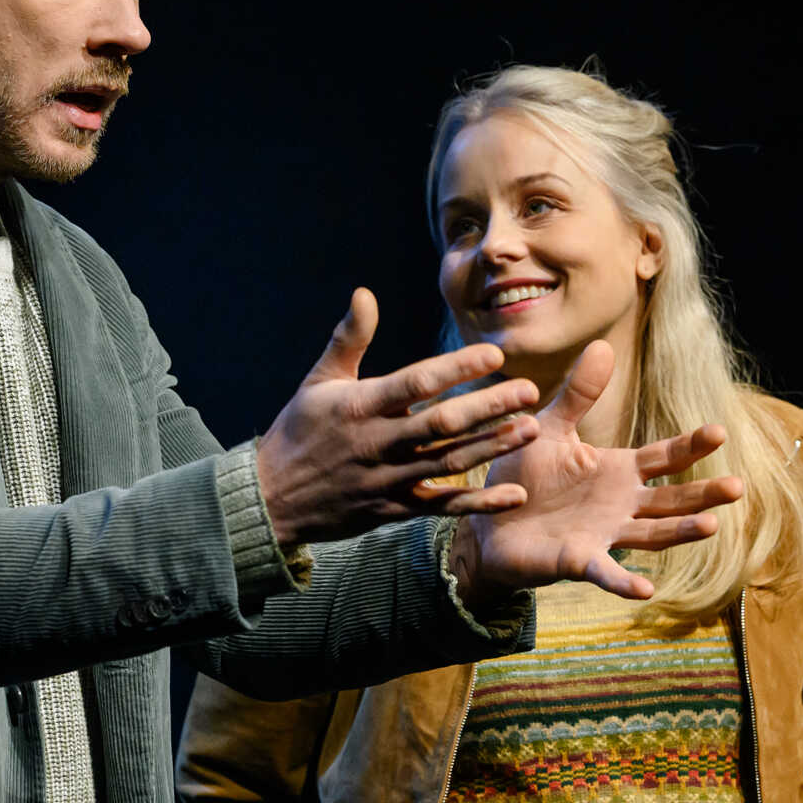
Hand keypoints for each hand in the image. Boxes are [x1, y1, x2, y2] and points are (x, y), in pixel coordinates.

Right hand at [253, 289, 542, 544]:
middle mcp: (378, 443)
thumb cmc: (298, 431)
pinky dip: (480, 504)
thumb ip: (349, 338)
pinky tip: (514, 495)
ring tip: (531, 428)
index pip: (415, 384)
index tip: (494, 355)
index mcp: (360, 406)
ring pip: (449, 463)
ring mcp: (388, 480)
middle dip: (488, 407)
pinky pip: (443, 506)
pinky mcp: (395, 509)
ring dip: (492, 446)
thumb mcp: (318, 380)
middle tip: (528, 391)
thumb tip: (365, 293)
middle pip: (442, 424)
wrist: (272, 500)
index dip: (456, 369)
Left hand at [455, 340, 741, 602]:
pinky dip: (625, 581)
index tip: (720, 431)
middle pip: (671, 500)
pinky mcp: (578, 560)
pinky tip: (646, 590)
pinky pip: (605, 571)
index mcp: (617, 471)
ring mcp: (603, 534)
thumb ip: (578, 394)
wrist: (487, 523)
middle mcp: (619, 505)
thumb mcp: (551, 428)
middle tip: (737, 487)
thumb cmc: (524, 476)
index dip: (691, 446)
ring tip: (711, 526)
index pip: (664, 458)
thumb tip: (603, 344)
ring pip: (651, 534)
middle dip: (703, 494)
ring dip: (680, 532)